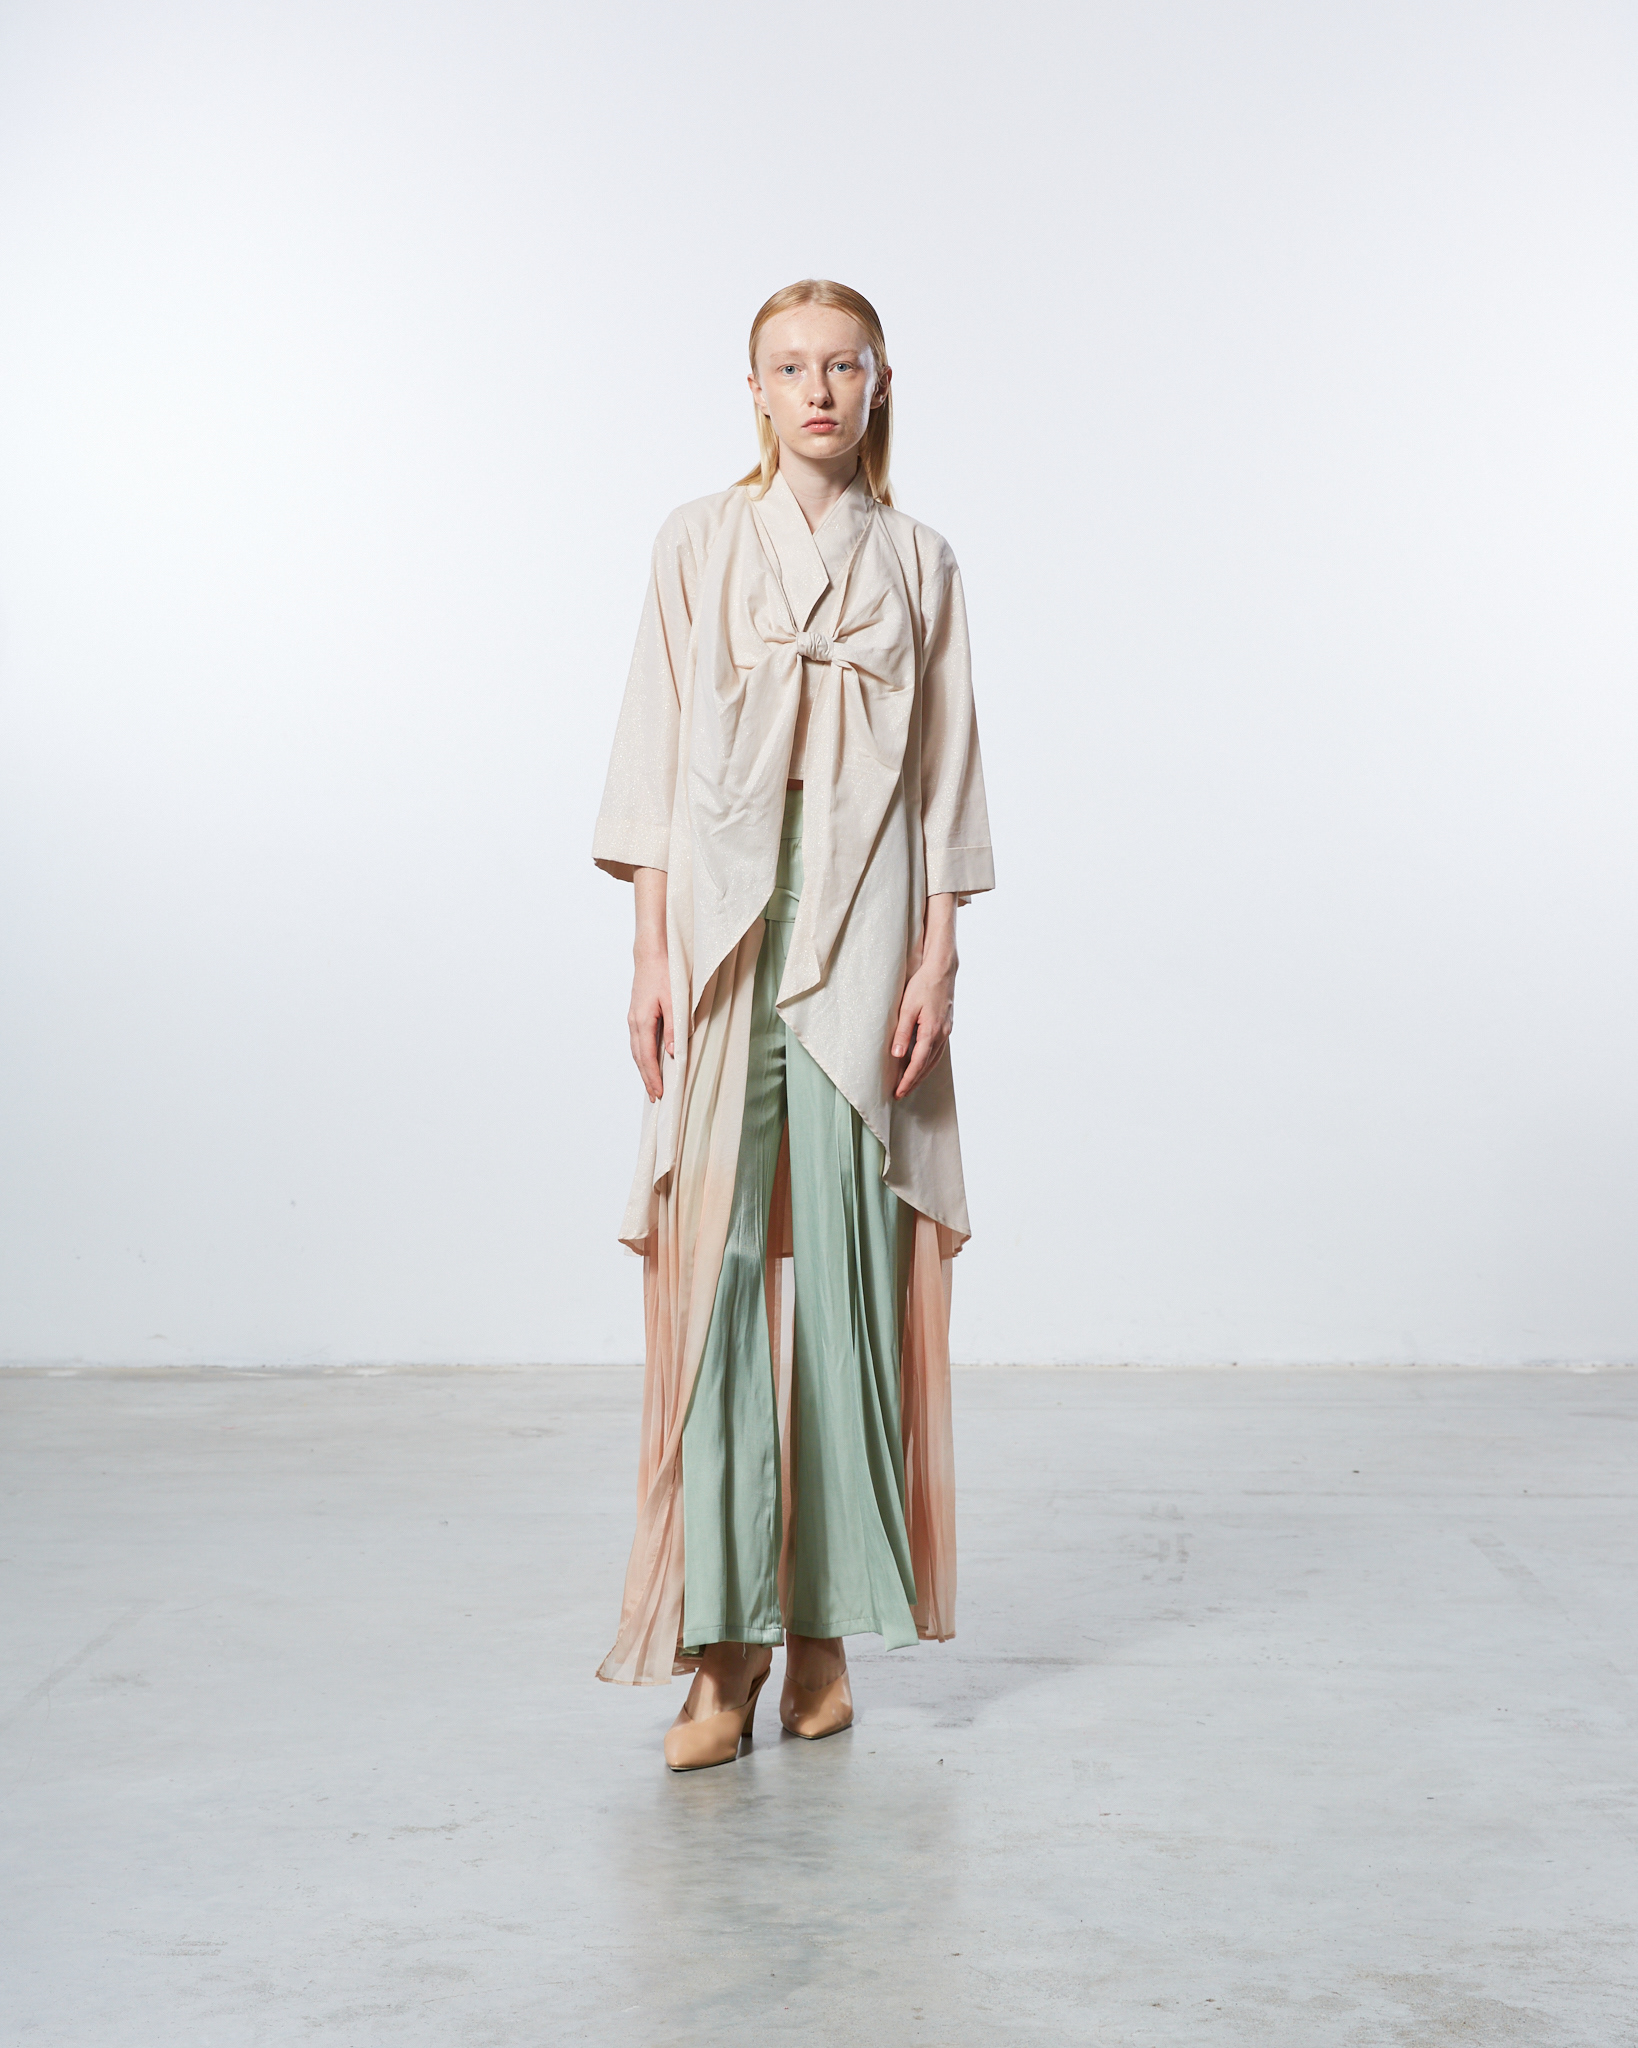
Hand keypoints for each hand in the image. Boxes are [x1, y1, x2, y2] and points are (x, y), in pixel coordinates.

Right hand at [629, 867, 671, 1101]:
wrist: (651, 953)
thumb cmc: (665, 974)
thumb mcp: (675, 1001)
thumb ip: (674, 1028)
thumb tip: (671, 1054)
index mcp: (642, 1021)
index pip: (646, 1057)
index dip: (653, 1077)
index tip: (659, 1093)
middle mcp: (634, 1022)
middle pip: (639, 1058)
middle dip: (647, 1079)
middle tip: (655, 1098)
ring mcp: (633, 1018)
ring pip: (637, 1051)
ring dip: (644, 1069)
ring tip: (652, 1085)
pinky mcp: (636, 1014)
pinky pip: (638, 1041)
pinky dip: (643, 1056)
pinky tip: (650, 1061)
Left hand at [891, 893, 957, 1100]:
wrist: (942, 969)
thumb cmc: (923, 985)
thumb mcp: (907, 1007)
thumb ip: (903, 1032)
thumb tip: (898, 1055)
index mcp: (931, 1032)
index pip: (917, 1063)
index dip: (907, 1079)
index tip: (898, 1092)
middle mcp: (942, 1035)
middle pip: (926, 1065)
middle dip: (913, 1081)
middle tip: (900, 1094)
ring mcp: (946, 1031)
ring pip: (934, 1060)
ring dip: (922, 1074)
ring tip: (910, 1084)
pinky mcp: (947, 1026)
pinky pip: (938, 1051)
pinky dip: (929, 1062)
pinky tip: (923, 1064)